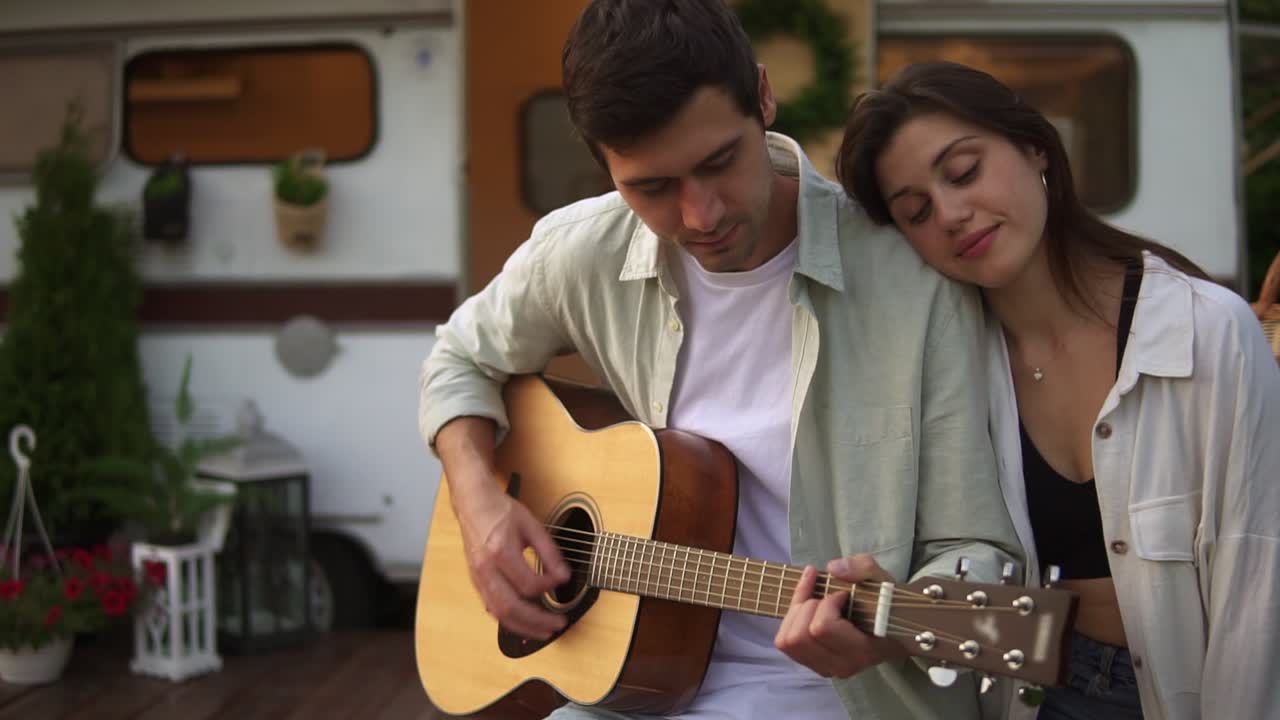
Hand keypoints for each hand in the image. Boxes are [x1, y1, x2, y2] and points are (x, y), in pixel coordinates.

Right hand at [454, 481, 570, 639]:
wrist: (473, 503)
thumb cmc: (502, 511)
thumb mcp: (532, 526)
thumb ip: (549, 552)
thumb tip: (564, 577)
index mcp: (500, 551)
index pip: (528, 584)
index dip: (548, 587)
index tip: (560, 582)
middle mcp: (485, 568)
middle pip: (511, 607)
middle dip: (536, 621)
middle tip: (557, 624)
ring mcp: (477, 577)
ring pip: (498, 613)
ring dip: (522, 627)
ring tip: (543, 631)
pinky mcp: (475, 581)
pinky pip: (491, 607)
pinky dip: (508, 619)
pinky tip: (523, 621)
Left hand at [775, 553, 908, 678]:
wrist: (896, 631)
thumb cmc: (888, 606)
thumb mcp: (883, 580)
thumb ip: (863, 569)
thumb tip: (832, 568)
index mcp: (861, 651)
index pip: (822, 628)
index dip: (827, 602)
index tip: (844, 594)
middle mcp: (840, 665)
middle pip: (799, 635)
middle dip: (809, 606)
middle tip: (828, 598)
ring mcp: (824, 667)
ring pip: (786, 640)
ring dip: (797, 612)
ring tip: (816, 600)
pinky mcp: (812, 663)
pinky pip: (784, 642)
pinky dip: (790, 618)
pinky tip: (806, 604)